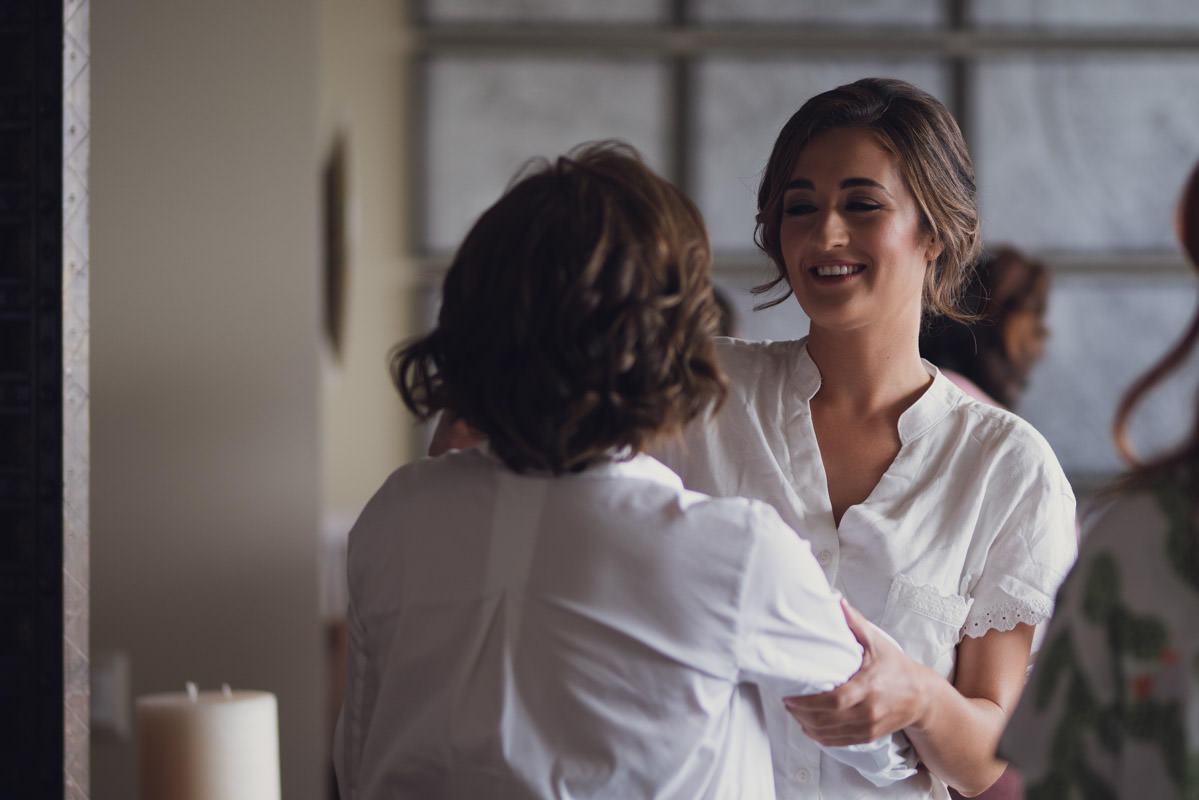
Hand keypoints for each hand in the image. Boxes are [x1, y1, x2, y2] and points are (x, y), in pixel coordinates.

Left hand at [783, 598, 932, 745]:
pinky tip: (811, 730)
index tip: (789, 699)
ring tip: (795, 715)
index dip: (808, 703)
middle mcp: (868, 710)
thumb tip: (837, 601)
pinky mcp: (870, 735)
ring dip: (809, 727)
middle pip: (827, 719)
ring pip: (832, 734)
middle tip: (788, 706)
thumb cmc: (897, 667)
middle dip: (802, 715)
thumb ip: (856, 623)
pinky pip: (842, 742)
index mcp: (867, 687)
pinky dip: (823, 738)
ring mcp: (869, 726)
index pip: (833, 701)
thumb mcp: (877, 643)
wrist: (922, 695)